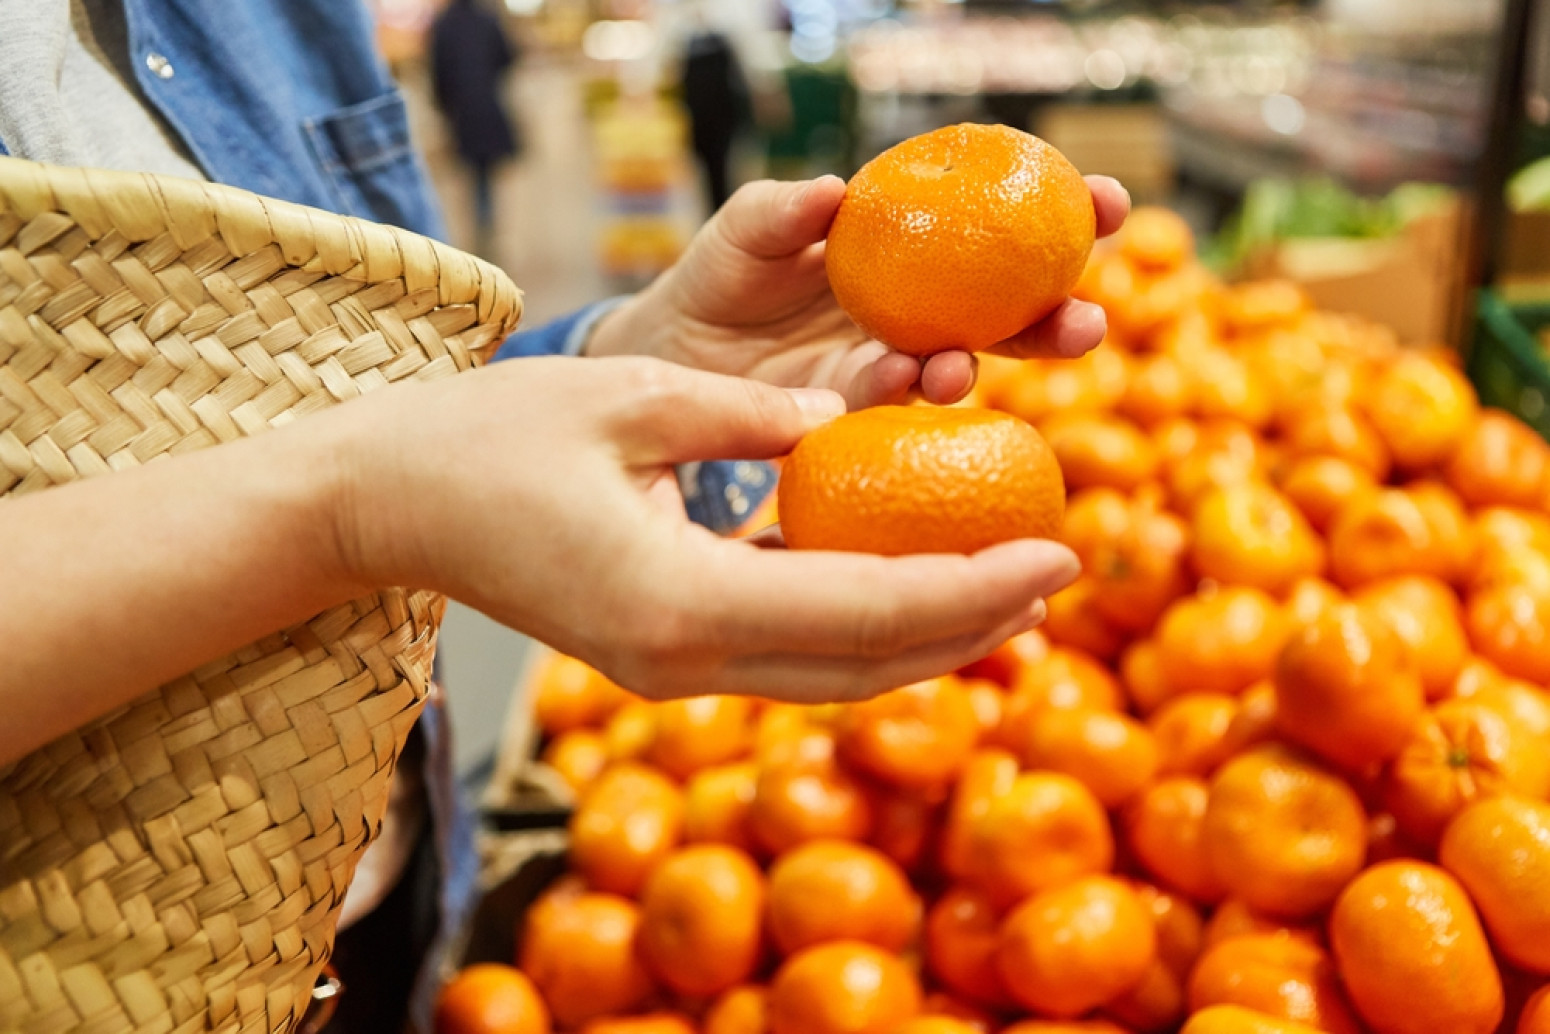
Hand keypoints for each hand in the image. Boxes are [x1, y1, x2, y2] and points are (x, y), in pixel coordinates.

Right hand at [331, 356, 1079, 700]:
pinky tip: (905, 583)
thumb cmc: (488, 437)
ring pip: (830, 674)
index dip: (972, 587)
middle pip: (864, 665)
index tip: (1057, 551)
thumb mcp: (630, 394)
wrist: (385, 506)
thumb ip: (751, 413)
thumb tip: (846, 421)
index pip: (866, 611)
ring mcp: (666, 670)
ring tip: (1006, 589)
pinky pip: (785, 654)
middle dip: (970, 625)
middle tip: (1056, 572)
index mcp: (679, 599)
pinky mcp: (657, 655)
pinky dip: (860, 628)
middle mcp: (681, 659)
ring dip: (924, 638)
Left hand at [586, 174, 1129, 409]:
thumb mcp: (747, 230)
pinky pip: (889, 406)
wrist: (668, 354)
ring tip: (963, 363)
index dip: (1061, 215)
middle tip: (1090, 319)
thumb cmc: (720, 277)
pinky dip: (899, 392)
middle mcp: (920, 312)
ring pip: (961, 367)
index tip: (1110, 202)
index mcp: (914, 250)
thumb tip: (835, 190)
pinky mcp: (854, 413)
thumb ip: (784, 210)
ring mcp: (892, 366)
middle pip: (1010, 313)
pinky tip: (902, 380)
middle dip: (1057, 316)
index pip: (1002, 228)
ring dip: (977, 369)